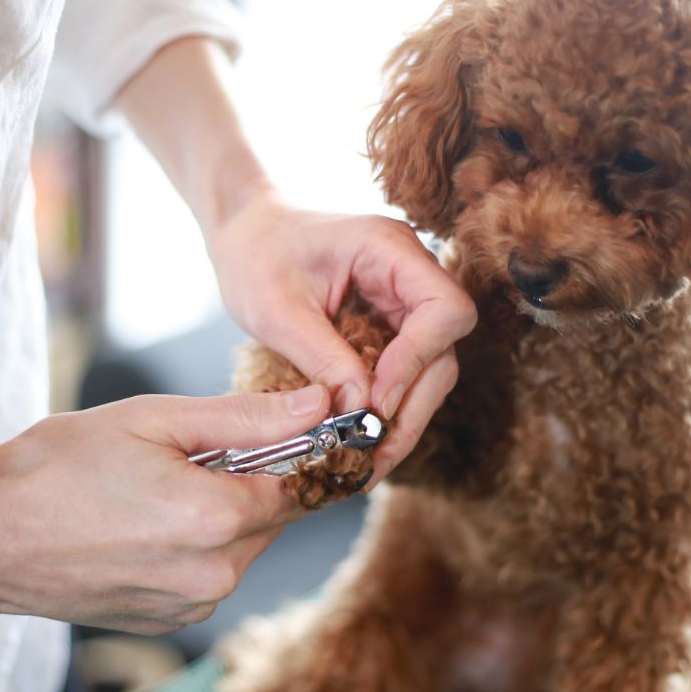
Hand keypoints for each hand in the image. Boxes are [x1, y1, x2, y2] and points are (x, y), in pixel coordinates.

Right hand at [0, 385, 329, 634]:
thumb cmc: (59, 467)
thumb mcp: (154, 419)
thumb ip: (247, 416)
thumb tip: (319, 403)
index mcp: (217, 518)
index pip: (303, 482)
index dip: (296, 450)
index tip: (276, 427)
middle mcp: (215, 573)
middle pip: (273, 516)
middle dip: (252, 478)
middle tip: (191, 450)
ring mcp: (191, 605)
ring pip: (243, 546)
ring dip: (222, 512)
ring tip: (158, 486)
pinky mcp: (168, 620)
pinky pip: (209, 573)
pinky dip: (195, 545)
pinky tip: (145, 522)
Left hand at [206, 192, 476, 484]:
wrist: (244, 233)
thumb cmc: (255, 255)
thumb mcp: (277, 311)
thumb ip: (323, 357)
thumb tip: (361, 411)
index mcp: (389, 249)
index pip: (446, 310)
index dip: (418, 361)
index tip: (376, 401)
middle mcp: (408, 272)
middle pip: (444, 348)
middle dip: (413, 404)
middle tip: (374, 451)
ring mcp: (402, 299)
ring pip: (429, 368)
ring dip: (403, 415)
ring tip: (367, 458)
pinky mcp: (389, 324)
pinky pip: (404, 372)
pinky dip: (387, 408)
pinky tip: (361, 439)